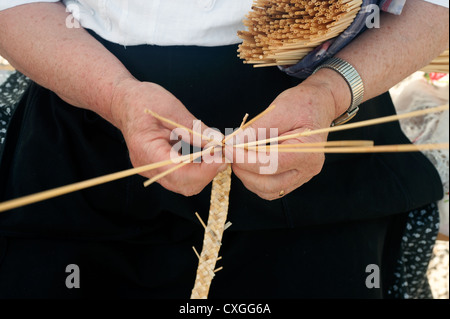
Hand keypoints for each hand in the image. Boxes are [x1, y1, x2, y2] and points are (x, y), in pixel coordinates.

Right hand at [111, 79, 225, 195]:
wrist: (125, 101)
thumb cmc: (143, 100)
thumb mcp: (170, 108)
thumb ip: (193, 128)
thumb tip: (217, 141)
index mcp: (147, 151)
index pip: (179, 172)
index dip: (204, 170)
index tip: (221, 156)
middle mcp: (148, 167)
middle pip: (184, 185)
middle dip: (208, 173)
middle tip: (224, 154)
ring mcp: (153, 170)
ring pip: (185, 185)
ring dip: (205, 173)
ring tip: (216, 153)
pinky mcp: (159, 168)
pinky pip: (181, 178)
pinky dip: (197, 170)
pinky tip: (206, 155)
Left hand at [226, 72, 348, 199]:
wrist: (319, 104)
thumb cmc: (302, 104)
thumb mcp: (279, 110)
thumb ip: (256, 129)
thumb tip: (234, 143)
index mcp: (307, 152)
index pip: (270, 164)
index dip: (244, 159)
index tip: (228, 149)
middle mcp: (308, 169)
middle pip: (269, 184)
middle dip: (244, 172)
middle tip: (230, 154)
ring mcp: (302, 176)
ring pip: (269, 191)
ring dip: (248, 179)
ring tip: (238, 158)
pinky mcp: (294, 177)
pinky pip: (272, 189)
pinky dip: (256, 181)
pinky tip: (248, 165)